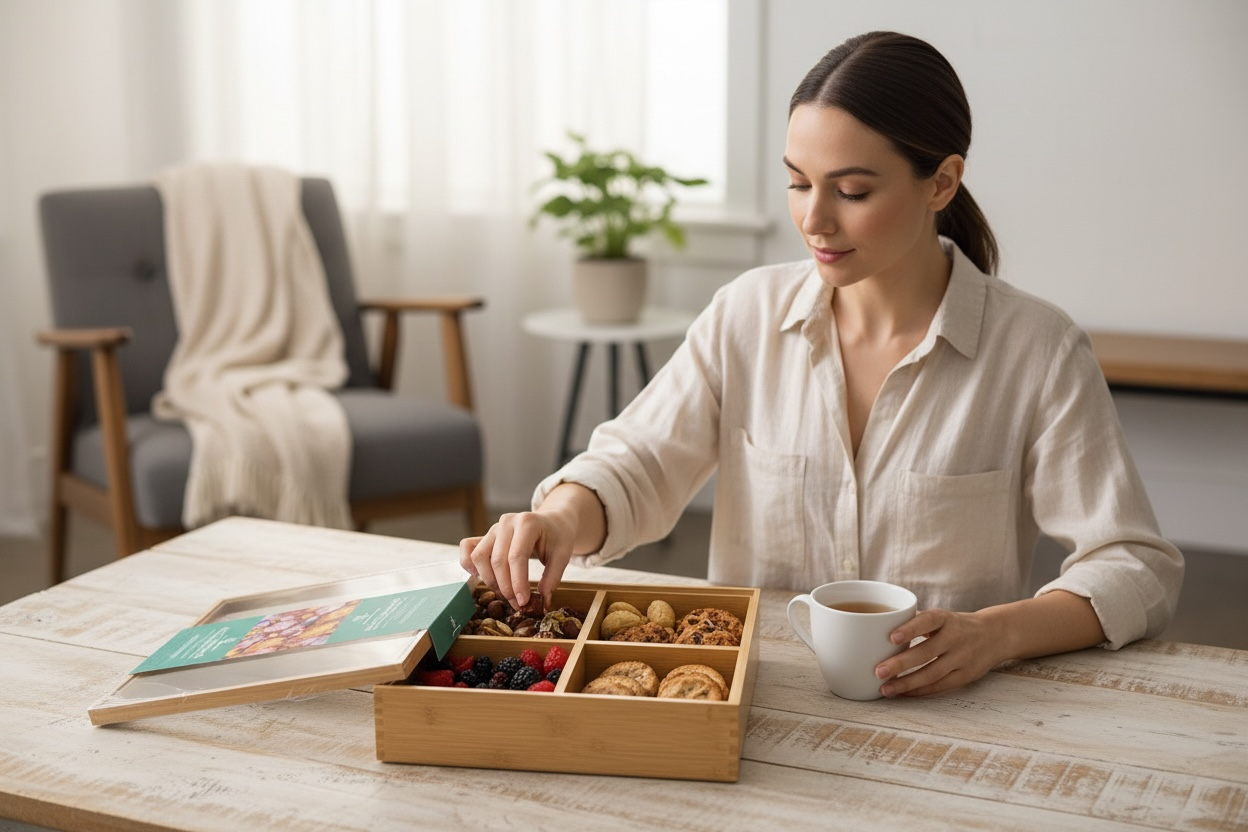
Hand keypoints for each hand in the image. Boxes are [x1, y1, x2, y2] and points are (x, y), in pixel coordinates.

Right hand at [459, 510, 575, 610]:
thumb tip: (541, 602)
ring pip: (479, 557)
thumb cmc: (557, 537)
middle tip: (518, 604)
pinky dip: (469, 565)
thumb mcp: (563, 555)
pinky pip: (467, 548)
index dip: (518, 582)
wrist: (552, 522)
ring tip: (506, 594)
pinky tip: (482, 577)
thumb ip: (552, 578)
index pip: (517, 556)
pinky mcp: (485, 536)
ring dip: (490, 580)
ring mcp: (493, 528)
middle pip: (497, 560)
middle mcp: (506, 522)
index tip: (523, 602)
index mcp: (527, 522)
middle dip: (506, 587)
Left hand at [873, 608, 1003, 696]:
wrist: (995, 635)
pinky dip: (920, 691)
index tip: (891, 637)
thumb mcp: (941, 617)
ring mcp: (962, 658)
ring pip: (932, 673)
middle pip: (927, 652)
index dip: (911, 628)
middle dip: (901, 663)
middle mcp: (956, 638)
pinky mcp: (966, 676)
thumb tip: (876, 629)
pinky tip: (902, 693)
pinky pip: (940, 686)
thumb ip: (914, 621)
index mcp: (946, 619)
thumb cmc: (955, 625)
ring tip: (885, 689)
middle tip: (877, 671)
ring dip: (907, 683)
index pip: (928, 621)